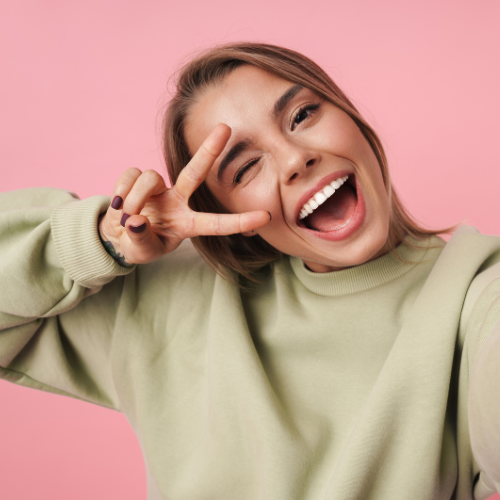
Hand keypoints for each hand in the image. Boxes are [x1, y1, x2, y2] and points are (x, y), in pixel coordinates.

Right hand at [98, 124, 270, 265]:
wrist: (116, 236)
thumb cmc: (139, 245)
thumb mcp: (142, 251)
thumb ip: (141, 239)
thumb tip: (137, 220)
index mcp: (187, 224)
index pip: (216, 224)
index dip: (240, 221)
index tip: (266, 216)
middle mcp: (178, 201)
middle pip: (195, 173)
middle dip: (209, 150)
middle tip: (225, 128)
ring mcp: (159, 189)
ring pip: (150, 178)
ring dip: (134, 198)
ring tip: (126, 218)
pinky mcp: (138, 179)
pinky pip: (130, 176)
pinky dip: (120, 191)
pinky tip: (118, 206)